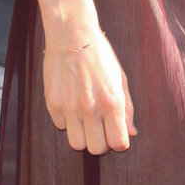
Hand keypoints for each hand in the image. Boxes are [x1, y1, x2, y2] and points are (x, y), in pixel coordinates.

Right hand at [43, 33, 135, 154]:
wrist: (71, 35)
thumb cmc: (100, 56)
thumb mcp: (120, 79)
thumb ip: (127, 109)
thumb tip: (131, 133)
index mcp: (112, 102)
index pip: (118, 142)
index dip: (119, 142)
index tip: (116, 134)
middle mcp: (90, 108)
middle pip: (97, 149)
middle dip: (101, 142)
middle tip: (101, 128)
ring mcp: (69, 107)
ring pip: (76, 144)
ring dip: (83, 136)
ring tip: (85, 120)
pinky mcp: (52, 104)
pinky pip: (61, 126)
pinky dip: (67, 121)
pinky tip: (71, 105)